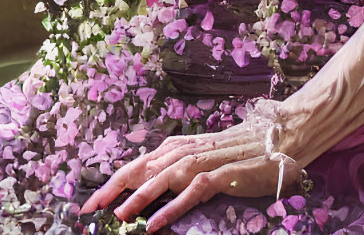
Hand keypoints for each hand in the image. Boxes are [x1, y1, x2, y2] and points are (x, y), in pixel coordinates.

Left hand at [79, 121, 299, 233]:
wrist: (275, 140)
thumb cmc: (235, 152)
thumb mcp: (199, 160)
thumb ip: (174, 171)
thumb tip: (147, 187)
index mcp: (173, 150)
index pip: (134, 167)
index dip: (110, 184)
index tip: (89, 202)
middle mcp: (182, 152)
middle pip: (139, 171)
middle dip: (112, 190)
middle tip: (88, 209)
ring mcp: (201, 162)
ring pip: (161, 180)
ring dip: (137, 198)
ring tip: (117, 216)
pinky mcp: (221, 175)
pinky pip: (191, 193)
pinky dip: (171, 208)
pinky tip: (154, 224)